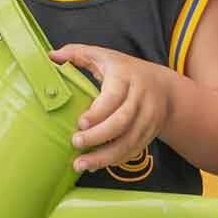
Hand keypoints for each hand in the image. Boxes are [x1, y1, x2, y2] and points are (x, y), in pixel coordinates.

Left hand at [50, 45, 170, 172]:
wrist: (165, 88)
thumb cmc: (126, 71)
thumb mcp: (105, 56)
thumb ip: (78, 53)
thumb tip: (52, 55)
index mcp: (126, 78)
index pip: (114, 97)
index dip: (98, 112)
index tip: (80, 123)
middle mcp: (140, 99)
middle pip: (122, 122)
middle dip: (98, 136)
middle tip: (76, 143)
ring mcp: (148, 119)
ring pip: (129, 141)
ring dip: (105, 156)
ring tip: (81, 164)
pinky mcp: (149, 134)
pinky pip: (133, 150)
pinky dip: (115, 160)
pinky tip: (96, 164)